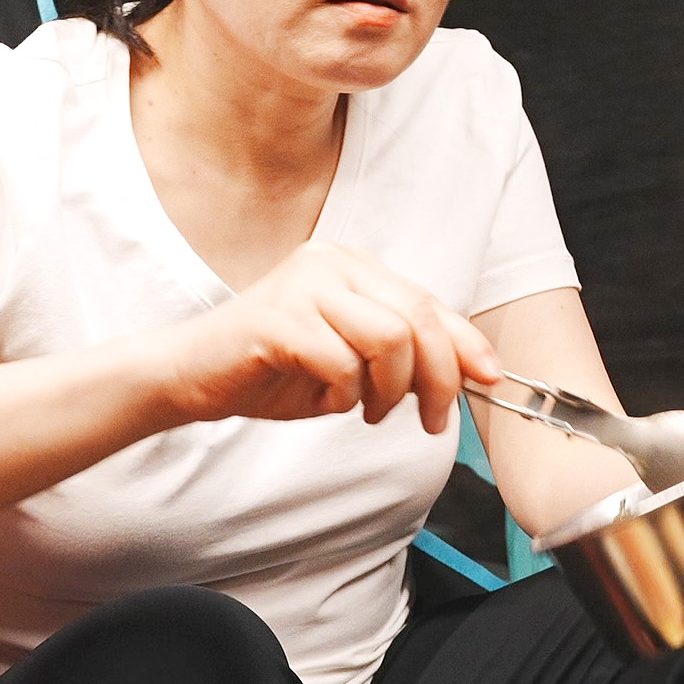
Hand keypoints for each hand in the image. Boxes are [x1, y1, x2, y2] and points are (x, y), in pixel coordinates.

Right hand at [158, 240, 498, 432]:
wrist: (191, 375)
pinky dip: (343, 395)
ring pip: (389, 339)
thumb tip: (467, 374)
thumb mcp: (350, 360)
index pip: (429, 302)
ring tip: (365, 409)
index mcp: (353, 265)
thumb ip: (400, 356)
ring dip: (388, 389)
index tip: (492, 379)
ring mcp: (304, 285)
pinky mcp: (278, 318)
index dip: (467, 343)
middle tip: (433, 421)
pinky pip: (341, 363)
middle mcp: (333, 262)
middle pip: (418, 318)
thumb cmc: (272, 369)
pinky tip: (324, 401)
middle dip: (439, 377)